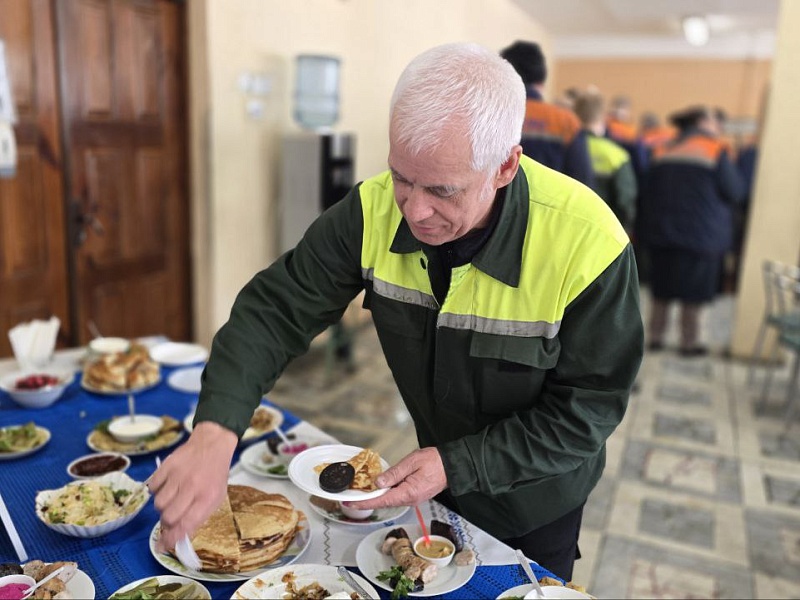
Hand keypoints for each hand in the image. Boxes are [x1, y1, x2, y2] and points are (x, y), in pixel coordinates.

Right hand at [148, 421, 237, 551]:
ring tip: (172, 499)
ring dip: (162, 507)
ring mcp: (178, 476)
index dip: (172, 538)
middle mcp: (192, 487)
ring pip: (158, 504)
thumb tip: (177, 536)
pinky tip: (166, 487)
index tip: (163, 546)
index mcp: (208, 498)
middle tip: (170, 518)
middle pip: (168, 517)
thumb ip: (198, 516)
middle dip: (167, 523)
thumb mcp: (216, 497)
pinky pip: (152, 487)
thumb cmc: (215, 475)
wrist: (211, 445)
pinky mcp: (167, 466)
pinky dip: (157, 491)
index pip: (186, 524)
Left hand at [347, 447, 446, 509]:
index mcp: (408, 493)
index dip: (364, 502)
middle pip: (383, 502)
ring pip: (390, 500)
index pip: (381, 500)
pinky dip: (385, 494)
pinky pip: (396, 496)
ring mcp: (412, 499)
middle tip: (350, 499)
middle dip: (367, 501)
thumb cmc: (434, 461)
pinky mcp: (414, 495)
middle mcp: (409, 499)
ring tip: (361, 494)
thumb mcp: (412, 462)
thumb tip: (378, 482)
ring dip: (376, 497)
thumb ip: (394, 473)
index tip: (350, 504)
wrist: (452, 466)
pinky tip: (378, 489)